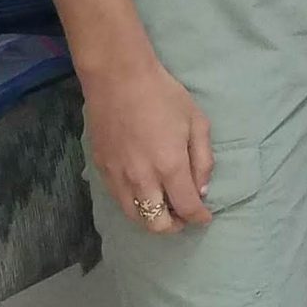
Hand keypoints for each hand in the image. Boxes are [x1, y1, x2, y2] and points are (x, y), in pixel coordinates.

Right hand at [83, 52, 213, 232]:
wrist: (118, 81)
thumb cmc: (164, 97)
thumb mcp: (197, 123)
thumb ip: (203, 160)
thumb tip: (202, 189)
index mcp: (170, 166)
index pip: (186, 207)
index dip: (198, 217)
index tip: (205, 218)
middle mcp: (142, 179)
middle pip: (156, 223)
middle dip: (174, 225)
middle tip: (184, 215)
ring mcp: (118, 177)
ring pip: (134, 216)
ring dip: (152, 219)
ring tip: (165, 209)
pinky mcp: (101, 170)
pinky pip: (118, 200)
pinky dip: (134, 205)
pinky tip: (144, 194)